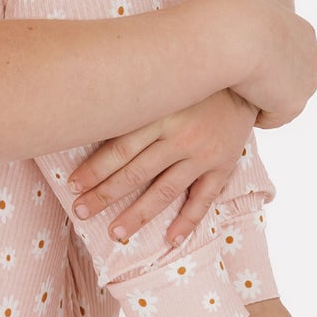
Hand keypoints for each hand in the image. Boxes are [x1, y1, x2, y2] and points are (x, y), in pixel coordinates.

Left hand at [66, 88, 258, 247]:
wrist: (244, 76)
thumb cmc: (191, 80)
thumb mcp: (161, 83)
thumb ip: (133, 100)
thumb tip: (90, 113)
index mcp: (160, 112)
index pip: (119, 148)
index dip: (94, 169)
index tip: (72, 185)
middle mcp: (180, 135)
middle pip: (135, 173)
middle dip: (105, 195)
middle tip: (81, 212)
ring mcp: (203, 153)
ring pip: (164, 191)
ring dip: (138, 214)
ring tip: (116, 233)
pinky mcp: (223, 164)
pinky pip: (203, 198)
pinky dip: (187, 221)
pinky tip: (170, 240)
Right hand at [219, 0, 316, 124]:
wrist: (238, 35)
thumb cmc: (236, 9)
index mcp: (305, 32)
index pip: (286, 51)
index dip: (263, 56)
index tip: (243, 56)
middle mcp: (314, 58)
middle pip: (289, 77)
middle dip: (268, 79)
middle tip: (240, 76)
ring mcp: (307, 83)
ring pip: (283, 98)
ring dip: (263, 97)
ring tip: (239, 90)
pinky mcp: (294, 104)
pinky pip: (273, 117)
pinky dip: (258, 113)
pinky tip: (241, 101)